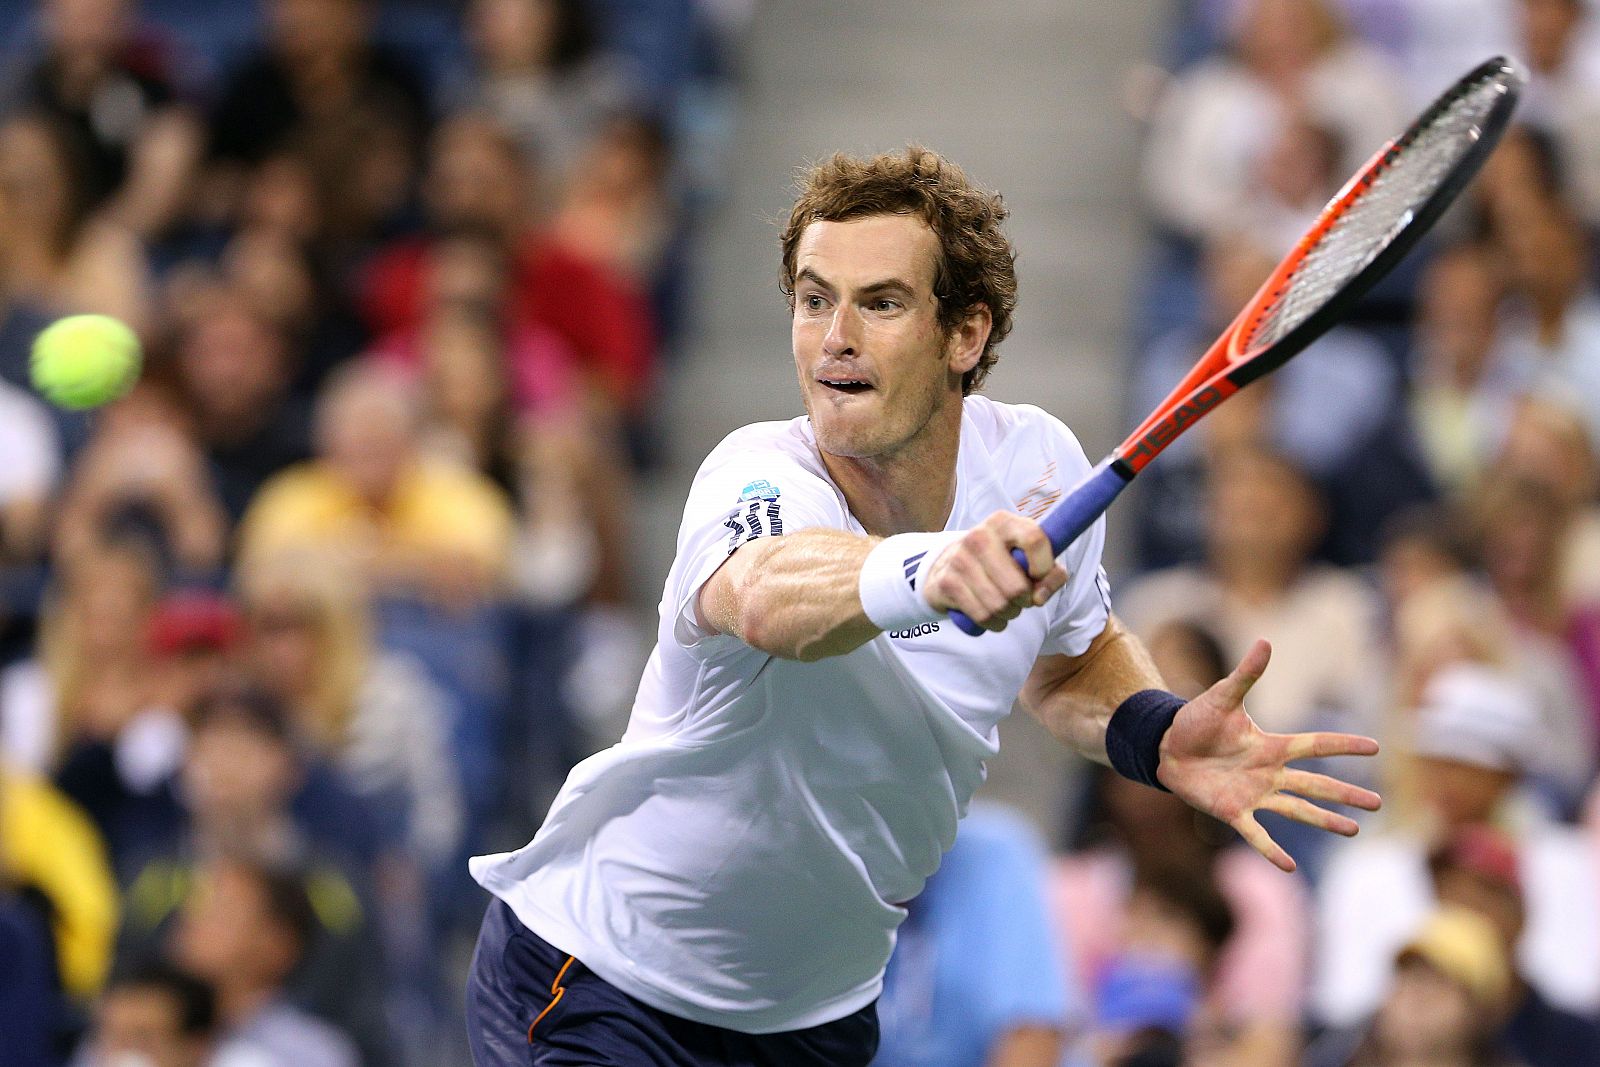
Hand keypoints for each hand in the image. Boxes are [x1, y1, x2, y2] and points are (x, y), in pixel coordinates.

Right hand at [922, 511, 1068, 631]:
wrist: (949, 565)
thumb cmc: (999, 561)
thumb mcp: (1027, 557)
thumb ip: (1051, 573)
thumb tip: (1039, 596)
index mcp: (1002, 522)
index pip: (1034, 540)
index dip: (1044, 567)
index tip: (1039, 576)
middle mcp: (978, 536)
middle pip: (1017, 586)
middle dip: (1025, 601)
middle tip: (1022, 598)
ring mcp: (959, 559)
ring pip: (1000, 605)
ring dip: (1010, 613)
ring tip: (1007, 606)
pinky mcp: (946, 583)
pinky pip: (982, 615)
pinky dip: (993, 622)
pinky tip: (992, 615)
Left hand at [1156, 639, 1380, 871]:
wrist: (1165, 747)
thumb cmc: (1196, 721)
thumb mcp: (1222, 697)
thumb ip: (1246, 674)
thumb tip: (1265, 641)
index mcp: (1271, 746)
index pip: (1315, 744)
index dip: (1342, 745)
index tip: (1375, 747)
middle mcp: (1269, 772)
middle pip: (1316, 784)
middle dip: (1346, 793)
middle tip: (1378, 803)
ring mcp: (1253, 794)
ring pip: (1297, 810)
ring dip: (1324, 820)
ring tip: (1354, 830)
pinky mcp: (1232, 811)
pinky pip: (1256, 833)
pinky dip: (1271, 849)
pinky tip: (1289, 866)